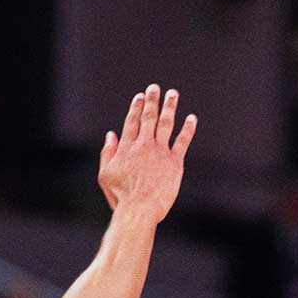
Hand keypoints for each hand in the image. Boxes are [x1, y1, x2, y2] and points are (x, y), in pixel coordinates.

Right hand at [98, 84, 196, 222]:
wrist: (139, 209)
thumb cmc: (120, 196)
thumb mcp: (105, 174)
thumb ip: (107, 152)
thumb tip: (111, 134)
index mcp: (126, 148)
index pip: (131, 122)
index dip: (136, 107)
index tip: (140, 96)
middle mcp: (143, 145)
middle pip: (148, 118)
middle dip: (152, 101)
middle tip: (155, 88)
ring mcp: (160, 152)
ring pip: (165, 124)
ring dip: (169, 107)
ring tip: (173, 94)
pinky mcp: (175, 162)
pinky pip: (182, 141)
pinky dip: (188, 129)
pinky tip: (192, 118)